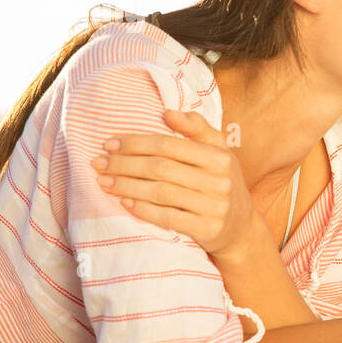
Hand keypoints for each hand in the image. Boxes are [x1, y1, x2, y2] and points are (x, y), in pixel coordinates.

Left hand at [92, 110, 259, 259]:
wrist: (242, 228)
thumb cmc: (221, 183)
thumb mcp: (219, 152)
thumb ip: (197, 129)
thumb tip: (168, 112)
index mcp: (220, 156)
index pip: (169, 144)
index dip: (136, 143)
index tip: (109, 144)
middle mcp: (220, 181)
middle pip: (161, 168)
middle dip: (124, 164)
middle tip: (99, 163)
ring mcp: (215, 207)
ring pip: (160, 192)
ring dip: (127, 186)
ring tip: (105, 182)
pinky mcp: (208, 230)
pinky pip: (168, 217)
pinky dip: (144, 210)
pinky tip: (125, 203)